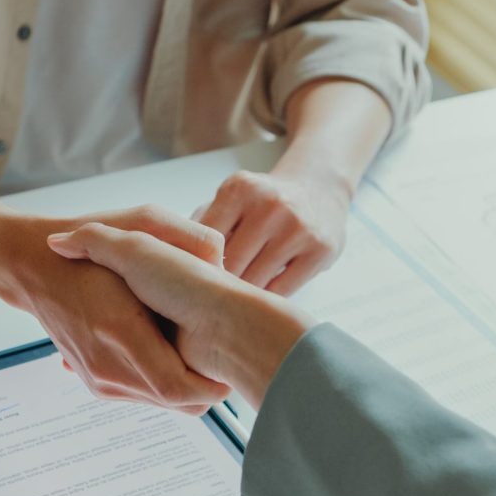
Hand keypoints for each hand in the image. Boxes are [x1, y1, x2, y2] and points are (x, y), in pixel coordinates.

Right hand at [0, 206, 232, 413]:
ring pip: (163, 403)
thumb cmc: (92, 245)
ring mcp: (99, 377)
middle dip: (209, 389)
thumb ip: (182, 235)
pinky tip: (176, 356)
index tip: (232, 369)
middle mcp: (107, 363)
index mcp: (121, 328)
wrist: (34, 269)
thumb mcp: (140, 223)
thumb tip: (220, 254)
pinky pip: (143, 397)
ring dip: (190, 387)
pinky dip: (165, 384)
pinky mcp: (96, 383)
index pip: (176, 386)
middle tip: (229, 364)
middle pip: (176, 402)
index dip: (211, 386)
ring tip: (206, 356)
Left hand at [197, 169, 351, 295]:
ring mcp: (298, 228)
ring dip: (241, 296)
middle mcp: (271, 205)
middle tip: (208, 302)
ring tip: (230, 306)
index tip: (190, 283)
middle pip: (230, 264)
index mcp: (240, 189)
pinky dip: (268, 299)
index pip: (206, 242)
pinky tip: (260, 299)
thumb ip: (201, 224)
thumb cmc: (263, 203)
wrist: (318, 188)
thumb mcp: (232, 199)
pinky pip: (283, 289)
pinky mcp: (321, 250)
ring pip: (255, 280)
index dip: (195, 266)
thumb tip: (174, 260)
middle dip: (217, 285)